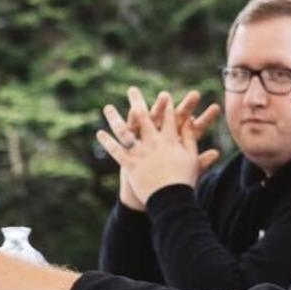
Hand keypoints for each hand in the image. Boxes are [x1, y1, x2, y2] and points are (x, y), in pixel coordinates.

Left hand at [97, 87, 219, 206]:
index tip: (163, 94)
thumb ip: (189, 138)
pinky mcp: (130, 164)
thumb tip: (191, 122)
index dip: (166, 106)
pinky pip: (116, 151)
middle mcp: (154, 143)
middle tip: (132, 89)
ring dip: (115, 118)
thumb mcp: (191, 157)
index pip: (169, 118)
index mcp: (171, 141)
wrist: (171, 200)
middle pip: (145, 118)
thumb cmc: (183, 180)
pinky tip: (99, 132)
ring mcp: (140, 153)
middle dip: (138, 102)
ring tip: (107, 107)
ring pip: (125, 131)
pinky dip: (107, 141)